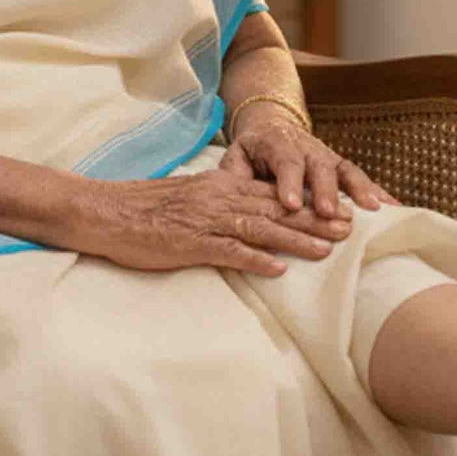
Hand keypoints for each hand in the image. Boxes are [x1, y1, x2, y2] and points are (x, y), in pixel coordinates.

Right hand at [72, 159, 354, 277]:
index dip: (308, 202)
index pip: (273, 194)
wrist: (107, 211)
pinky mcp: (190, 243)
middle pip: (276, 208)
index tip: (338, 210)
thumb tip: (247, 217)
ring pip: (261, 228)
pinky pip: (229, 251)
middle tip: (349, 227)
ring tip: (327, 248)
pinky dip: (256, 259)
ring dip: (297, 238)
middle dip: (315, 217)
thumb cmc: (145, 209)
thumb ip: (219, 205)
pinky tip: (279, 269)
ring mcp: (206, 220)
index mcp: (221, 187)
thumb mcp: (189, 199)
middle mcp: (220, 198)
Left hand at [222, 109, 397, 219]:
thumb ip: (235, 176)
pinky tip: (394, 209)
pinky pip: (361, 177)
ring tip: (372, 210)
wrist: (272, 127)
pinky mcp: (340, 167)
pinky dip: (378, 191)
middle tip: (328, 212)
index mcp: (277, 142)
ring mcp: (327, 156)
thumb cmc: (252, 152)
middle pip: (319, 165)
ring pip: (345, 169)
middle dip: (325, 189)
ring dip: (359, 189)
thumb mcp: (235, 158)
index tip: (290, 204)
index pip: (284, 160)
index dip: (288, 181)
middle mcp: (307, 147)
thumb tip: (235, 197)